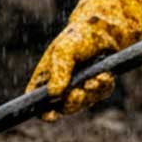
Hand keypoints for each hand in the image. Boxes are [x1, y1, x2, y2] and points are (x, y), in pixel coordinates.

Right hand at [25, 0, 141, 119]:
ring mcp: (79, 86)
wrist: (106, 27)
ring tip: (97, 78)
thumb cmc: (79, 36)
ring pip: (83, 103)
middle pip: (62, 108)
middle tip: (79, 92)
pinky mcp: (96, 85)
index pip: (35, 101)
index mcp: (45, 77)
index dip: (41, 110)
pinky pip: (99, 95)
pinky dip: (103, 86)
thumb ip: (59, 71)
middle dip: (72, 102)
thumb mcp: (65, 51)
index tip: (50, 114)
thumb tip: (54, 95)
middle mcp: (60, 85)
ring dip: (90, 93)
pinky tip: (105, 75)